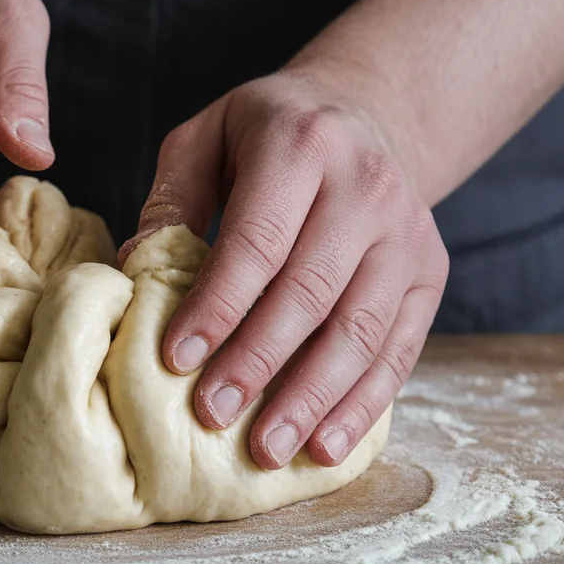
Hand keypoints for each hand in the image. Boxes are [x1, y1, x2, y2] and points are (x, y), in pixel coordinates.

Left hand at [125, 67, 448, 469]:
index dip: (218, 305)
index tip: (176, 358)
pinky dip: (362, 404)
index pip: (258, 241)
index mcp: (302, 145)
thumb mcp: (207, 137)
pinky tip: (325, 445)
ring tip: (267, 450)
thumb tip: (134, 270)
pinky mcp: (429, 273)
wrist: (367, 113)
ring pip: (361, 330)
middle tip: (213, 414)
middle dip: (258, 362)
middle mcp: (366, 187)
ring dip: (312, 398)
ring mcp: (407, 233)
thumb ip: (173, 199)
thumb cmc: (268, 134)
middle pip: (310, 292)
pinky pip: (400, 349)